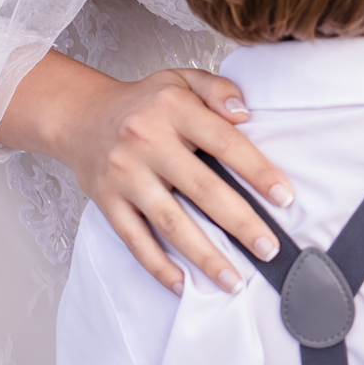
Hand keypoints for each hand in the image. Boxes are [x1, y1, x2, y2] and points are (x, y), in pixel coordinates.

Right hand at [9, 54, 295, 292]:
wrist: (79, 115)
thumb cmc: (144, 103)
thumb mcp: (181, 80)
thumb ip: (218, 90)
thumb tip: (245, 112)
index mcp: (172, 110)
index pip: (224, 142)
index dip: (257, 171)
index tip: (284, 198)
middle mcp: (146, 142)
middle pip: (202, 189)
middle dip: (240, 223)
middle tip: (269, 248)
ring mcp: (124, 175)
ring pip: (170, 222)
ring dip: (205, 255)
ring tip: (234, 280)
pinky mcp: (106, 201)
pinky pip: (134, 239)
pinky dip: (158, 265)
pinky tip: (183, 284)